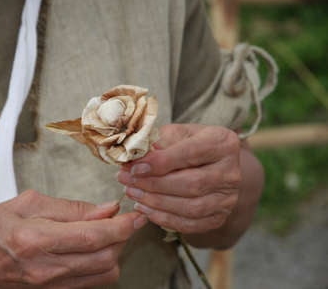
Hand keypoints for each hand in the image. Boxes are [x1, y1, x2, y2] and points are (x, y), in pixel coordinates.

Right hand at [0, 190, 146, 288]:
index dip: (122, 225)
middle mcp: (47, 268)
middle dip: (124, 237)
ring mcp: (51, 286)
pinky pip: (91, 284)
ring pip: (104, 275)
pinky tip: (96, 249)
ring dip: (115, 252)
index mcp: (37, 240)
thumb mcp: (26, 204)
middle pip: (106, 258)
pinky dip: (102, 265)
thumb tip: (105, 208)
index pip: (94, 236)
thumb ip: (70, 207)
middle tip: (125, 219)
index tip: (136, 214)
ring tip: (109, 233)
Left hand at [118, 124, 241, 233]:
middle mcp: (232, 172)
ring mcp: (228, 198)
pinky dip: (164, 219)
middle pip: (191, 184)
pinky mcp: (219, 217)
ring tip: (132, 194)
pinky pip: (190, 224)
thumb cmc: (188, 144)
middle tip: (127, 181)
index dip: (161, 162)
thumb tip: (134, 158)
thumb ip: (158, 142)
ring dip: (156, 202)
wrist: (210, 164)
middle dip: (154, 184)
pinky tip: (146, 209)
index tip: (135, 167)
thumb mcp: (175, 134)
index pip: (191, 153)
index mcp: (223, 143)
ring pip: (191, 207)